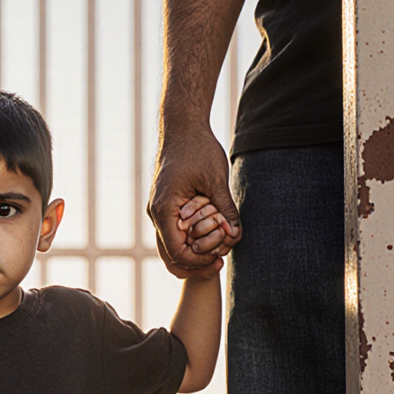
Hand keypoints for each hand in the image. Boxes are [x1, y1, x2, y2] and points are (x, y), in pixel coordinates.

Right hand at [147, 126, 241, 278]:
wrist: (182, 128)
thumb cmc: (197, 149)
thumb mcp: (216, 180)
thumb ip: (225, 209)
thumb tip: (236, 235)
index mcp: (164, 209)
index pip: (177, 252)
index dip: (198, 261)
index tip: (219, 260)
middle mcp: (157, 213)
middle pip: (169, 256)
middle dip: (194, 264)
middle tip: (218, 266)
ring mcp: (159, 210)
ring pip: (170, 246)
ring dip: (192, 252)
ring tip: (216, 253)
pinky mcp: (166, 205)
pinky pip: (174, 232)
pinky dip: (190, 240)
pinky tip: (210, 237)